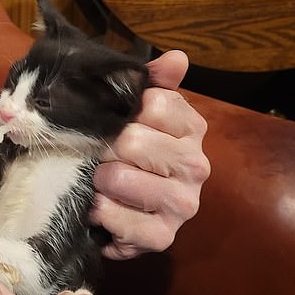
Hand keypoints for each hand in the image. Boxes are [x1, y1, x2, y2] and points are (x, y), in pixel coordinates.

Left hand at [90, 50, 209, 259]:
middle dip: (104, 147)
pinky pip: (114, 217)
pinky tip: (103, 207)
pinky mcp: (163, 236)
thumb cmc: (136, 153)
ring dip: (99, 180)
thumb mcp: (144, 114)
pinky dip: (99, 211)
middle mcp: (196, 165)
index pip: (151, 103)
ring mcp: (183, 203)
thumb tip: (177, 58)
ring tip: (102, 182)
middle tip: (102, 154)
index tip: (117, 121)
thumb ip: (156, 83)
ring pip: (117, 178)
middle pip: (130, 140)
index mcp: (192, 128)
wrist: (137, 210)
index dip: (122, 111)